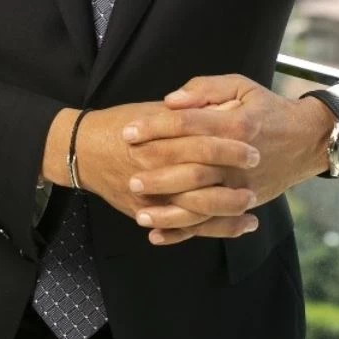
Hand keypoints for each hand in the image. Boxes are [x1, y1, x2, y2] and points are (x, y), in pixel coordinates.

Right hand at [43, 101, 260, 240]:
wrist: (82, 150)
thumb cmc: (122, 124)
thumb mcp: (152, 108)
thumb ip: (186, 109)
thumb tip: (222, 110)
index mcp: (154, 138)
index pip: (198, 139)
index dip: (228, 142)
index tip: (253, 141)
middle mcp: (150, 168)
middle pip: (198, 175)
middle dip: (230, 173)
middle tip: (256, 168)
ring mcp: (148, 196)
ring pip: (194, 208)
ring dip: (227, 207)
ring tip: (251, 202)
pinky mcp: (146, 214)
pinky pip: (185, 228)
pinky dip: (215, 230)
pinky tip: (241, 226)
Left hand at [120, 74, 335, 244]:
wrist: (306, 140)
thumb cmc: (267, 109)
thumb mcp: (240, 86)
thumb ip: (205, 89)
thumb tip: (171, 101)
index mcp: (236, 124)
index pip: (187, 124)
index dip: (154, 126)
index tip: (128, 131)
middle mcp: (238, 158)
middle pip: (189, 166)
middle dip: (155, 169)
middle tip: (127, 169)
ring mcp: (241, 185)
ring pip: (199, 203)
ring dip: (166, 210)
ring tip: (138, 209)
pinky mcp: (243, 204)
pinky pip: (210, 224)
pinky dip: (183, 233)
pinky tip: (157, 235)